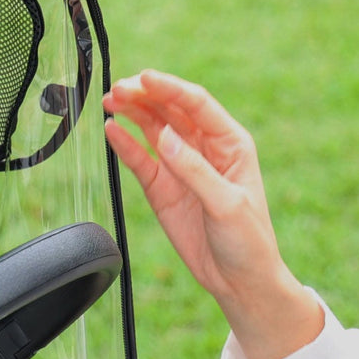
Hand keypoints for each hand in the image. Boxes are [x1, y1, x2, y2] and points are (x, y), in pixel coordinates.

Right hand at [103, 70, 322, 358]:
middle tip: (119, 88)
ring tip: (110, 100)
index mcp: (230, 143)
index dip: (170, 88)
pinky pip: (140, 159)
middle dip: (145, 96)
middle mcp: (205, 148)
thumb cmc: (248, 240)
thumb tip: (165, 135)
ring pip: (153, 129)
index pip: (196, 104)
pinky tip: (111, 129)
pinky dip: (125, 144)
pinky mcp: (162, 188)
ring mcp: (181, 166)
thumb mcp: (226, 204)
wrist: (239, 280)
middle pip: (171, 110)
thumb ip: (195, 170)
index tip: (144, 78)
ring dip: (133, 112)